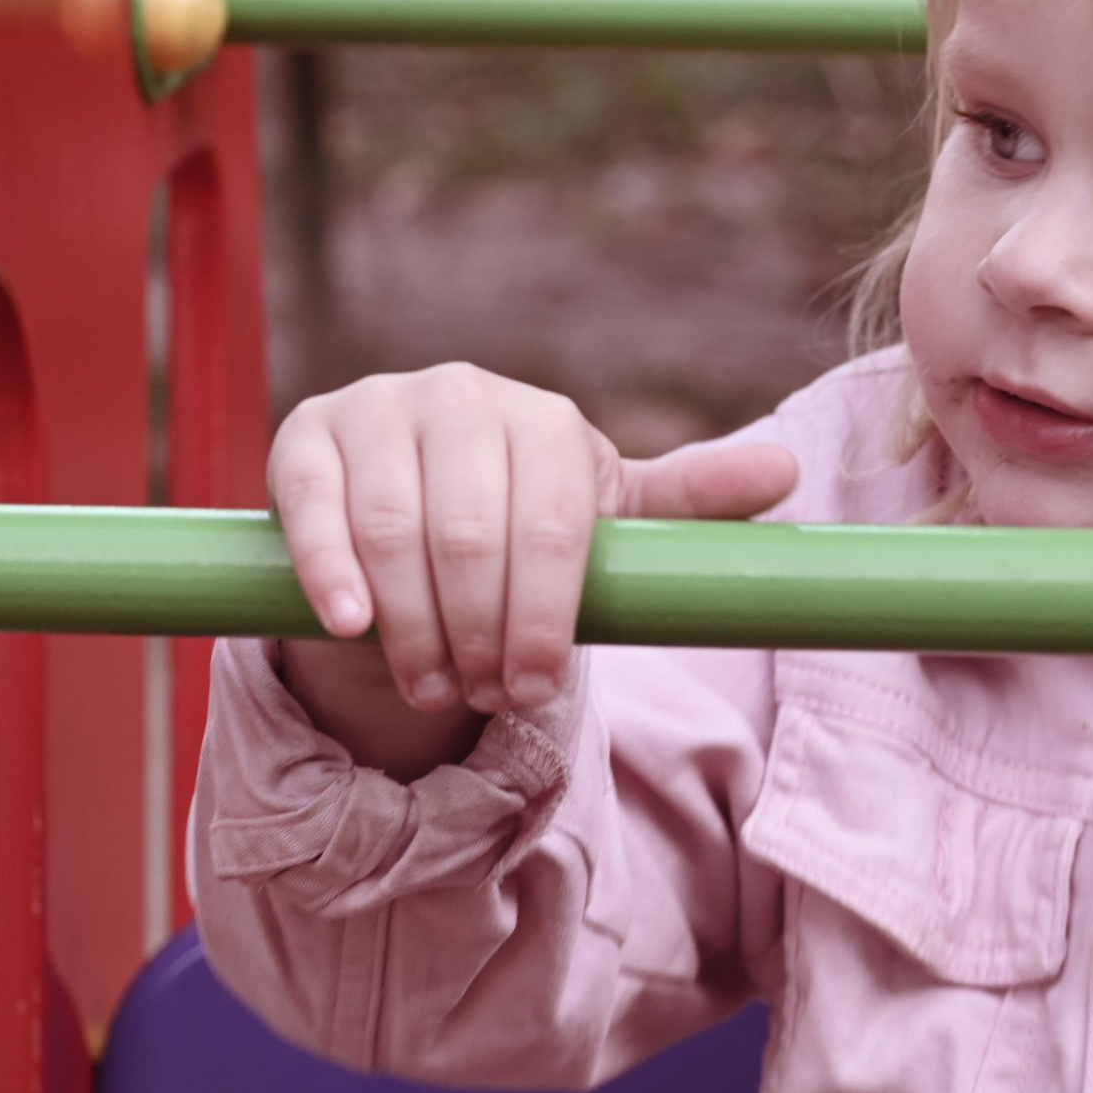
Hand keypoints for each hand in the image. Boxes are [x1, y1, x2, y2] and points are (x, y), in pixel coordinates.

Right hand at [267, 363, 795, 775]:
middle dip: (480, 631)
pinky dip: (331, 569)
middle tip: (482, 697)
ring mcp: (378, 407)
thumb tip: (787, 471)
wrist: (412, 512)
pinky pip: (312, 505)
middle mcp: (461, 396)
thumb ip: (687, 501)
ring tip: (432, 682)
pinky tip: (352, 623)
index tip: (536, 687)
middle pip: (471, 533)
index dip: (545, 616)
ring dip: (413, 622)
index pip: (555, 523)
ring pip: (394, 528)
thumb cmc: (523, 523)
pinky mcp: (306, 434)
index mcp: (545, 420)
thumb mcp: (606, 518)